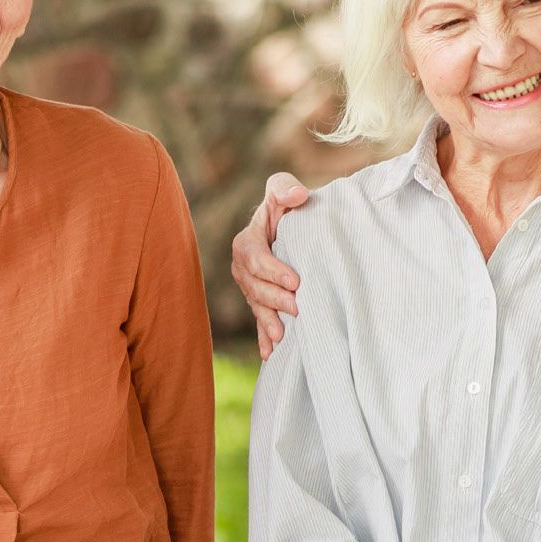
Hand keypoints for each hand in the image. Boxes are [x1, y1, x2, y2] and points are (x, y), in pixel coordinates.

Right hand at [229, 172, 311, 357]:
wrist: (289, 226)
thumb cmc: (286, 205)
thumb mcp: (283, 191)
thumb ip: (285, 188)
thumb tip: (296, 196)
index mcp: (247, 240)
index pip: (255, 257)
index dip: (273, 270)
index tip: (295, 281)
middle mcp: (243, 266)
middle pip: (254, 286)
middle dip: (273, 298)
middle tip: (297, 307)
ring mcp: (249, 286)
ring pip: (256, 305)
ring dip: (267, 321)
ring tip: (281, 335)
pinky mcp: (259, 300)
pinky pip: (258, 320)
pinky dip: (263, 337)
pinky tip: (270, 353)